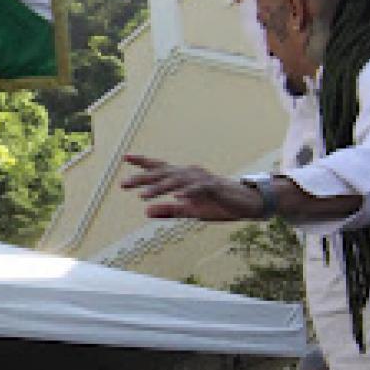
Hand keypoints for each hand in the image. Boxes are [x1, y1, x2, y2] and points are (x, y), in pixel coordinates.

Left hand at [121, 156, 262, 222]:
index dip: (143, 163)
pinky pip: (198, 189)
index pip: (161, 168)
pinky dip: (187, 192)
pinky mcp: (214, 187)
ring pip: (176, 181)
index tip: (125, 158)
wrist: (246, 204)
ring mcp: (202, 179)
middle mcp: (190, 173)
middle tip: (124, 184)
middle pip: (163, 173)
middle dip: (143, 178)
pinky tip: (177, 197)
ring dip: (159, 188)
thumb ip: (169, 211)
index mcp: (184, 178)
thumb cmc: (217, 204)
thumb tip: (146, 212)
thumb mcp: (190, 211)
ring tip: (143, 196)